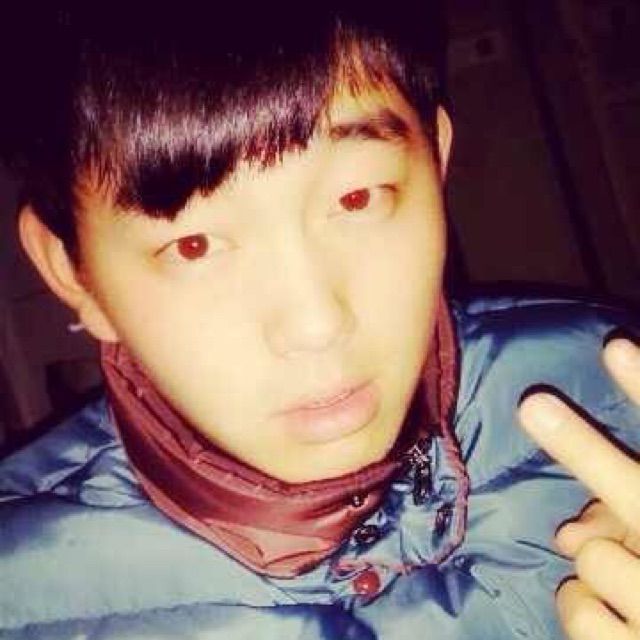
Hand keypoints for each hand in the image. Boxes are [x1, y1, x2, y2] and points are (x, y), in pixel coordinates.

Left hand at [519, 338, 639, 639]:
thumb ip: (626, 521)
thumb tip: (566, 534)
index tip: (615, 347)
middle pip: (634, 492)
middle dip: (583, 448)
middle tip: (534, 404)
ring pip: (591, 555)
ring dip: (598, 565)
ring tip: (630, 584)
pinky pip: (577, 608)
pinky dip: (585, 609)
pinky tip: (617, 620)